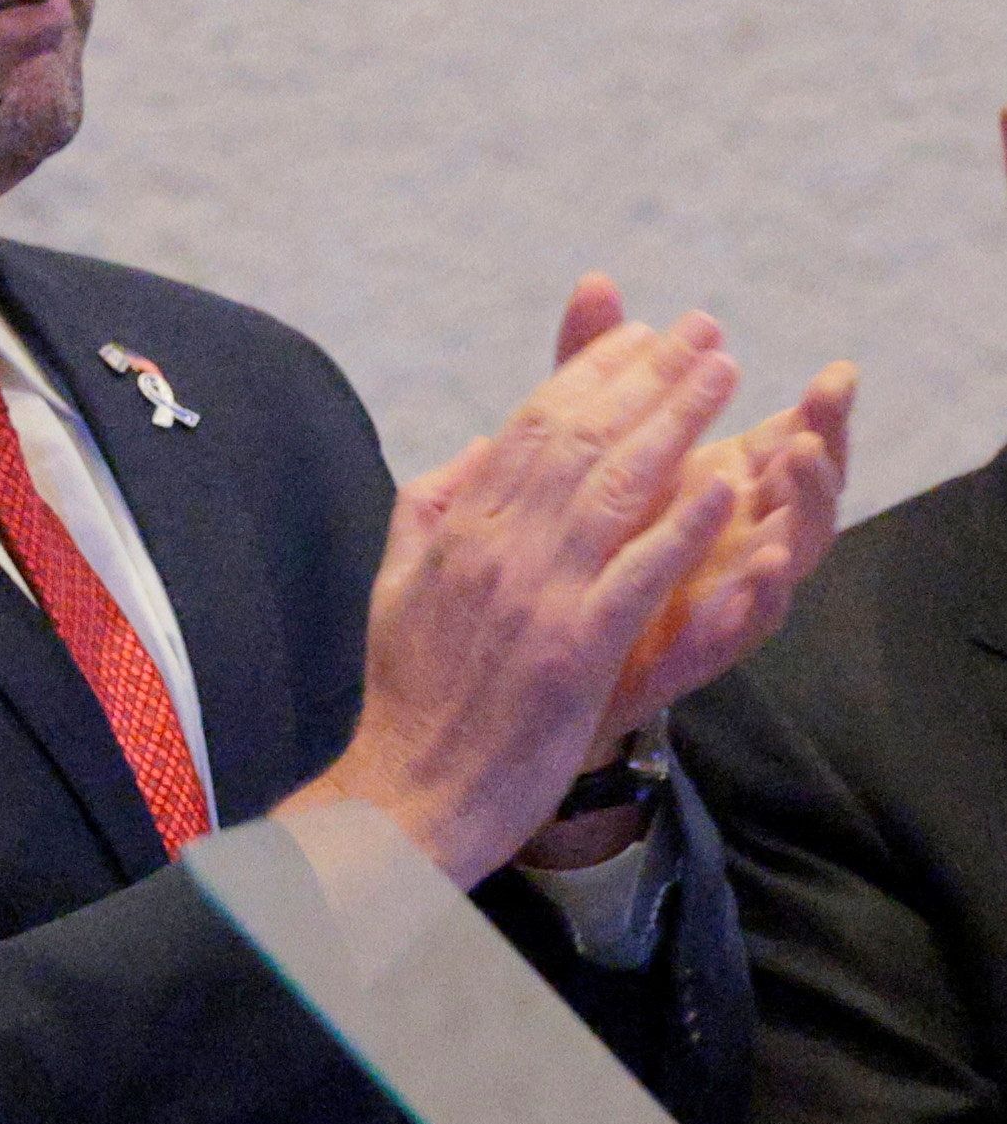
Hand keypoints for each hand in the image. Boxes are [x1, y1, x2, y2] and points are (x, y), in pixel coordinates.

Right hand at [285, 311, 740, 887]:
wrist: (404, 792)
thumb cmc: (408, 699)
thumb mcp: (397, 587)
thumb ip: (431, 512)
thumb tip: (473, 451)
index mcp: (455, 530)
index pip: (530, 427)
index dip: (588, 371)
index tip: (636, 334)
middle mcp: (494, 550)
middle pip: (581, 439)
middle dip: (646, 376)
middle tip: (700, 331)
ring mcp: (536, 597)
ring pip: (614, 488)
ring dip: (676, 422)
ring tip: (722, 374)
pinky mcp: (574, 651)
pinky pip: (640, 573)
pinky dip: (685, 524)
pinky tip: (726, 483)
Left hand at [550, 274, 856, 753]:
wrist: (527, 661)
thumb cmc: (574, 545)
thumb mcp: (581, 446)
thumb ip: (592, 369)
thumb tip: (595, 282)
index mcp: (719, 489)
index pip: (787, 443)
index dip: (817, 412)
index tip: (837, 373)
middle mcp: (731, 537)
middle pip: (803, 490)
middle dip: (824, 442)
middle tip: (832, 401)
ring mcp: (718, 593)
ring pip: (789, 553)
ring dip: (802, 508)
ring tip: (798, 461)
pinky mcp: (690, 647)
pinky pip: (737, 627)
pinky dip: (752, 597)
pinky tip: (757, 569)